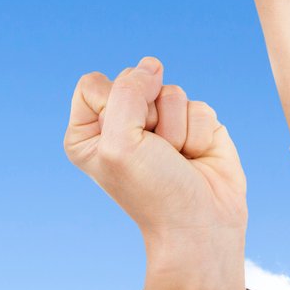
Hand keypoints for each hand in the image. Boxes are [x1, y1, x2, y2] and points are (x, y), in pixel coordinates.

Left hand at [65, 57, 247, 289]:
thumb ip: (127, 92)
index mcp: (88, 129)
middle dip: (149, 116)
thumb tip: (151, 65)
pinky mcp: (193, 125)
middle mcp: (121, 122)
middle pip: (134, 80)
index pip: (93, 84)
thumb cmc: (152, 190)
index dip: (114, 105)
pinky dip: (200, 134)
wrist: (201, 224)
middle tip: (154, 152)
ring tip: (176, 157)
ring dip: (176, 128)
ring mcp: (159, 122)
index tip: (124, 140)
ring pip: (171, 91)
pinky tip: (196, 157)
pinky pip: (199, 106)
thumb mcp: (121, 141)